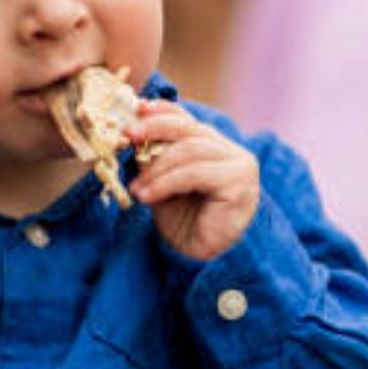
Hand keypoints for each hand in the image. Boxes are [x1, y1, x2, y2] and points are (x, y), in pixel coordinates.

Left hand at [127, 101, 258, 260]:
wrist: (203, 259)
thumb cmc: (184, 223)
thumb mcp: (162, 183)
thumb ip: (154, 158)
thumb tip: (131, 135)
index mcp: (214, 147)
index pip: (187, 120)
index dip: (163, 111)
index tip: (137, 108)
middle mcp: (230, 151)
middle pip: (189, 129)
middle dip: (155, 129)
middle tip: (128, 136)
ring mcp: (238, 164)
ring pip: (190, 150)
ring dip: (156, 167)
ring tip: (137, 187)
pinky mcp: (239, 181)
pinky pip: (195, 173)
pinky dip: (166, 182)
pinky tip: (147, 196)